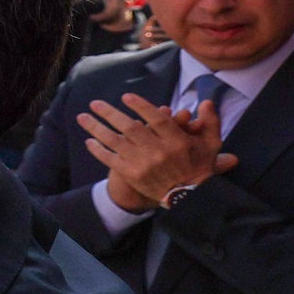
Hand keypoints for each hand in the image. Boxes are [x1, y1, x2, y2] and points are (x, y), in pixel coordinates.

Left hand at [82, 94, 237, 212]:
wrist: (189, 197)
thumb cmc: (199, 166)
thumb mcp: (211, 144)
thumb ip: (210, 122)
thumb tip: (206, 102)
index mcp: (177, 141)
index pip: (157, 119)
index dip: (141, 107)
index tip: (126, 96)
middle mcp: (159, 151)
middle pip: (131, 128)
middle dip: (111, 114)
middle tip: (94, 103)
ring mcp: (143, 164)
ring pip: (116, 142)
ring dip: (97, 128)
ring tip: (82, 117)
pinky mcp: (133, 175)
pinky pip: (111, 160)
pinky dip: (99, 150)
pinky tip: (88, 141)